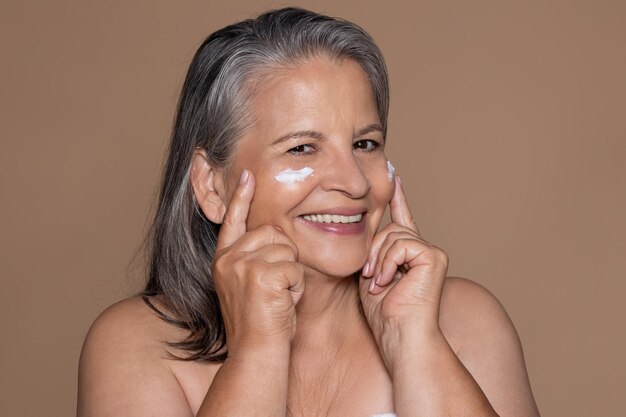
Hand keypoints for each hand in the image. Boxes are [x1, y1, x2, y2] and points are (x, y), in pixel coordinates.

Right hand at [212, 170, 304, 355]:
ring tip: (278, 297)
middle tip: (276, 288)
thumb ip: (253, 258)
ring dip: (292, 274)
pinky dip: (297, 287)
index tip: (248, 175)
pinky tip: (283, 303)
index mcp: (224, 260)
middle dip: (285, 257)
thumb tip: (271, 233)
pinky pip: (294, 268)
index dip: (241, 197)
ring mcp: (242, 266)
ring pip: (287, 250)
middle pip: (273, 232)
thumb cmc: (260, 323)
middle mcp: (228, 259)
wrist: (255, 353)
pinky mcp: (260, 275)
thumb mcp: (249, 285)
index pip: (233, 221)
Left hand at [359, 176, 448, 364]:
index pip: (403, 219)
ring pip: (393, 235)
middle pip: (389, 229)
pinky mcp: (435, 257)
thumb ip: (371, 251)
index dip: (398, 198)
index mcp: (408, 255)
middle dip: (372, 252)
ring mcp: (431, 253)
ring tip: (378, 283)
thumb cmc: (383, 313)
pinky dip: (388, 263)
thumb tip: (360, 224)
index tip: (394, 175)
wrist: (399, 336)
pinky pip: (401, 244)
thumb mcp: (369, 274)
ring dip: (377, 260)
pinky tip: (388, 282)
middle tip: (369, 278)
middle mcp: (424, 250)